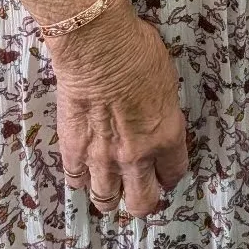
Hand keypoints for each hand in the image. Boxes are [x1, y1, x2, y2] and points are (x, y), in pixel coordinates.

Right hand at [50, 0, 188, 217]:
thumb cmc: (136, 49)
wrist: (97, 45)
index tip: (165, 172)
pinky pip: (76, 180)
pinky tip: (84, 168)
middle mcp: (137, 155)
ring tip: (110, 186)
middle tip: (141, 188)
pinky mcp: (73, 150)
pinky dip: (81, 177)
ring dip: (110, 196)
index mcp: (166, 135)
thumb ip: (162, 109)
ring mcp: (103, 157)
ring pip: (106, 201)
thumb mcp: (166, 79)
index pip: (174, 173)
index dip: (169, 175)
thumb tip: (156, 115)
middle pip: (142, 202)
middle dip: (144, 199)